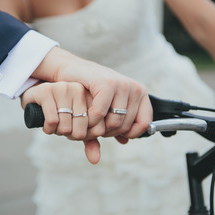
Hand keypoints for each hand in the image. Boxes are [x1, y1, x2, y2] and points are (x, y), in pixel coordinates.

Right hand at [21, 81, 100, 163]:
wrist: (35, 97)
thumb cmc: (59, 112)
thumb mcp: (77, 124)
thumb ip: (89, 141)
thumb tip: (95, 160)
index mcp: (90, 96)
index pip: (97, 129)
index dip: (83, 137)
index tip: (74, 131)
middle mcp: (78, 90)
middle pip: (81, 131)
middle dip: (69, 135)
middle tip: (62, 129)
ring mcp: (62, 88)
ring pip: (66, 127)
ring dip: (57, 132)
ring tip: (54, 125)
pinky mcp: (46, 91)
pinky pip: (52, 121)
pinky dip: (48, 129)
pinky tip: (46, 125)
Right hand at [32, 47, 152, 140]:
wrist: (71, 72)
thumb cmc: (89, 91)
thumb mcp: (105, 110)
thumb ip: (113, 128)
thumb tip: (124, 142)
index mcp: (140, 93)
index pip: (144, 123)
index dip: (128, 133)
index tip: (112, 132)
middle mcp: (134, 88)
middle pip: (125, 126)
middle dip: (107, 132)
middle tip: (93, 127)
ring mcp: (121, 84)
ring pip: (114, 122)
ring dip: (97, 128)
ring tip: (87, 123)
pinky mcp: (106, 84)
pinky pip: (100, 113)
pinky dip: (89, 120)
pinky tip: (83, 116)